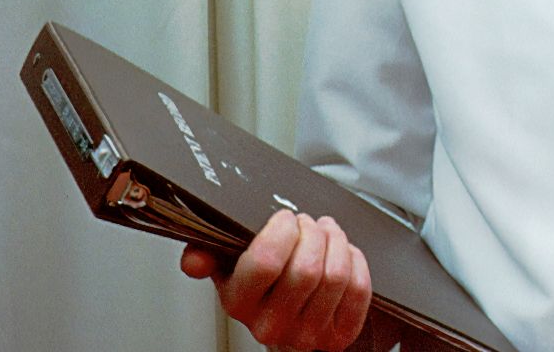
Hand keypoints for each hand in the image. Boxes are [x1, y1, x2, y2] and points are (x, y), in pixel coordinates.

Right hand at [179, 208, 371, 350]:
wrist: (281, 322)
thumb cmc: (260, 287)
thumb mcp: (227, 266)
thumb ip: (208, 254)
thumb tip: (195, 260)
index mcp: (239, 303)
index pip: (265, 263)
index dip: (282, 230)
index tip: (285, 218)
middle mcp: (271, 325)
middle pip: (307, 269)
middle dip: (313, 233)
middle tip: (309, 223)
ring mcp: (306, 334)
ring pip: (336, 276)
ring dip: (337, 242)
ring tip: (327, 233)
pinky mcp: (337, 336)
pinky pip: (358, 290)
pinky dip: (356, 262)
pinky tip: (344, 254)